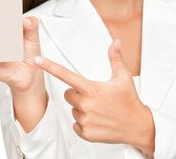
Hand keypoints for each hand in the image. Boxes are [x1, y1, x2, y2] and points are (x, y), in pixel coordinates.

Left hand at [34, 40, 154, 155]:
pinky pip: (75, 124)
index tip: (38, 60)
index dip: (50, 67)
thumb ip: (115, 58)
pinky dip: (83, 122)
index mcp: (91, 88)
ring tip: (98, 109)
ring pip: (72, 109)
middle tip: (93, 96)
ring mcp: (85, 120)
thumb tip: (115, 43)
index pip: (65, 75)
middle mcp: (85, 104)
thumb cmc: (129, 101)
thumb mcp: (122, 77)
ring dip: (81, 108)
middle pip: (67, 94)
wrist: (137, 126)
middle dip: (77, 93)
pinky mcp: (85, 133)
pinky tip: (97, 120)